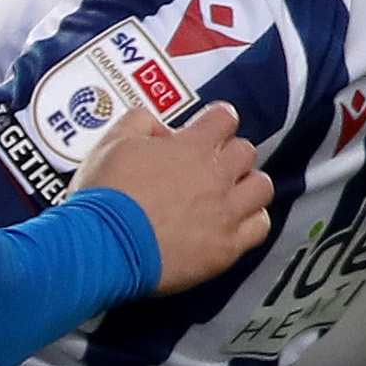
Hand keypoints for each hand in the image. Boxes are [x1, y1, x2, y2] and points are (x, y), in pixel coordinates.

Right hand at [83, 100, 271, 291]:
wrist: (104, 245)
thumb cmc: (106, 197)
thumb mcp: (112, 143)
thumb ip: (139, 122)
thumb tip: (157, 126)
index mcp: (191, 147)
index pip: (224, 118)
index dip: (216, 121)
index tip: (209, 129)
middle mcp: (215, 176)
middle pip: (246, 152)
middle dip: (229, 154)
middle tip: (211, 164)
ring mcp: (225, 213)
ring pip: (261, 187)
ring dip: (247, 186)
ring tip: (230, 193)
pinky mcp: (226, 248)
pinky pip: (260, 227)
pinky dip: (251, 221)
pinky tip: (235, 223)